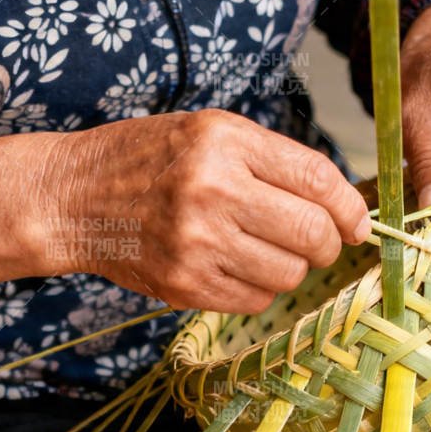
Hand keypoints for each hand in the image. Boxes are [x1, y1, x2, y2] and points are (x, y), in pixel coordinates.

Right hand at [0, 110, 370, 312]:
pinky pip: (256, 300)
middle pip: (313, 234)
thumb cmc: (148, 160)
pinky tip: (236, 267)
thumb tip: (343, 205)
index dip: (350, 209)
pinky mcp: (185, 285)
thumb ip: (273, 161)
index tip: (358, 223)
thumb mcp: (209, 132)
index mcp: (226, 143)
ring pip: (290, 274)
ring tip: (265, 249)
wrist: (72, 198)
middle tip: (318, 242)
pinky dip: (259, 288)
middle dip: (328, 244)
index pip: (318, 181)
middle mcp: (214, 191)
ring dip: (291, 268)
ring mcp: (198, 243)